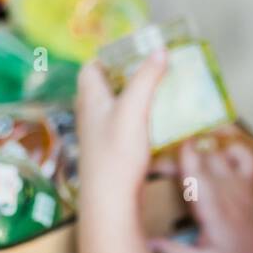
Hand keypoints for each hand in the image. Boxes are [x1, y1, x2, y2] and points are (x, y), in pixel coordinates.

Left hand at [75, 51, 167, 207]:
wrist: (111, 203)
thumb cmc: (116, 155)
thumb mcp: (134, 109)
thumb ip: (146, 78)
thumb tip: (160, 49)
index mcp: (91, 100)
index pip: (91, 68)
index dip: (108, 56)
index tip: (133, 50)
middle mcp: (92, 116)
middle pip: (105, 86)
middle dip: (127, 75)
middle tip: (153, 68)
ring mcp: (102, 135)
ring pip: (117, 107)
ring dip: (137, 97)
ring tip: (161, 91)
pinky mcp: (114, 152)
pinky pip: (126, 126)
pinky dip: (142, 118)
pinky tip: (160, 122)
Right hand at [148, 138, 252, 252]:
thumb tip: (144, 243)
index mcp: (214, 208)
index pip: (195, 173)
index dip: (178, 158)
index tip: (159, 154)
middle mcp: (228, 191)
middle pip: (203, 159)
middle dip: (180, 156)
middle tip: (160, 166)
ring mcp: (242, 185)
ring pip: (220, 155)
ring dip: (201, 153)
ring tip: (183, 159)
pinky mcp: (251, 185)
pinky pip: (247, 157)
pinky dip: (233, 150)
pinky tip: (220, 156)